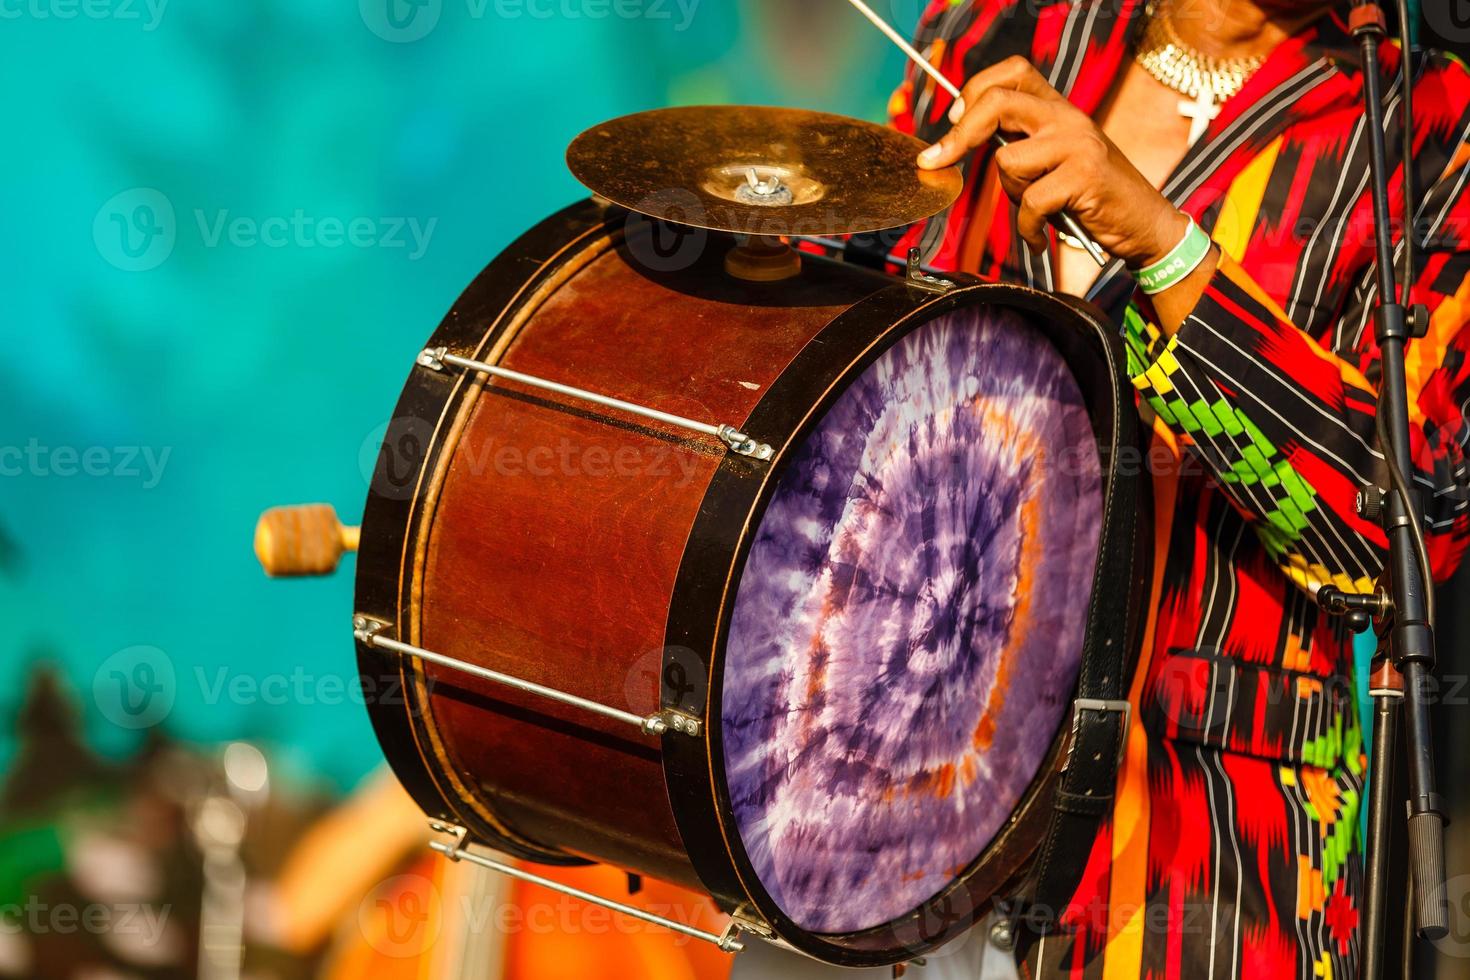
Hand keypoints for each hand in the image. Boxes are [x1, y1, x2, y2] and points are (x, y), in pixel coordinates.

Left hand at [917, 56, 1189, 268]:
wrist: (1143, 224)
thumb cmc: (1087, 199)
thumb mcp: (1051, 163)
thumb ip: (1018, 144)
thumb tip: (959, 138)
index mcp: (1058, 108)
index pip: (1012, 71)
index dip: (975, 90)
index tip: (953, 120)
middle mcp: (1068, 117)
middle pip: (997, 103)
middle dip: (960, 136)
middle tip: (936, 161)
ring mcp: (1078, 143)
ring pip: (1008, 163)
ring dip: (1012, 196)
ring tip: (1036, 210)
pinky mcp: (1085, 175)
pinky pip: (1030, 202)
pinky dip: (1028, 229)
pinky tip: (1040, 238)